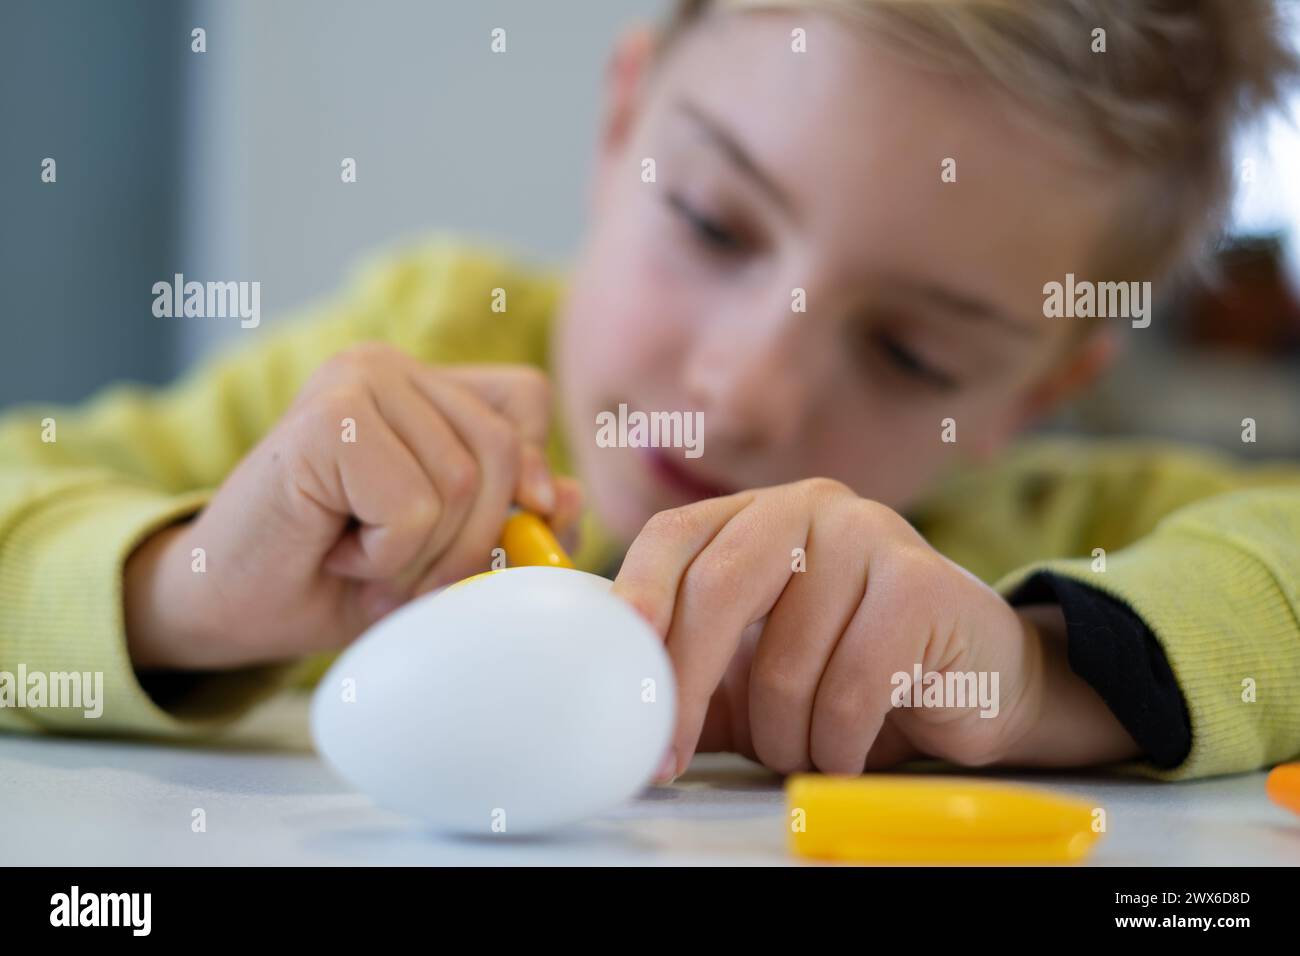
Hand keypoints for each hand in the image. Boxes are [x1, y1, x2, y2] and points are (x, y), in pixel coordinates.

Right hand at [125, 344, 581, 670]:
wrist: (224, 604)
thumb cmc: (334, 575)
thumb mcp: (443, 552)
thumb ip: (512, 520)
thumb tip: (572, 496)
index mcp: (418, 383)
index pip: (524, 399)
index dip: (529, 469)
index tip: (504, 524)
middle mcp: (386, 366)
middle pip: (503, 450)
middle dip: (470, 540)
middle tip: (403, 569)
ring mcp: (355, 381)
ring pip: (462, 485)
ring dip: (417, 555)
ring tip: (359, 555)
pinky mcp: (329, 419)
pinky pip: (414, 508)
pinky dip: (385, 556)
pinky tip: (333, 547)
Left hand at [611, 478, 1138, 778]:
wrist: (971, 683)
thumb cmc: (846, 674)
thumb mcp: (750, 672)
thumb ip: (685, 670)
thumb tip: (601, 700)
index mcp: (754, 514)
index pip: (672, 538)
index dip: (637, 602)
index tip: (613, 672)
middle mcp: (809, 506)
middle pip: (718, 588)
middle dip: (687, 686)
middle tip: (667, 755)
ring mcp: (871, 533)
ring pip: (785, 662)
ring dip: (784, 736)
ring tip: (806, 744)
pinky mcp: (921, 584)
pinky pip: (849, 689)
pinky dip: (837, 744)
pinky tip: (850, 748)